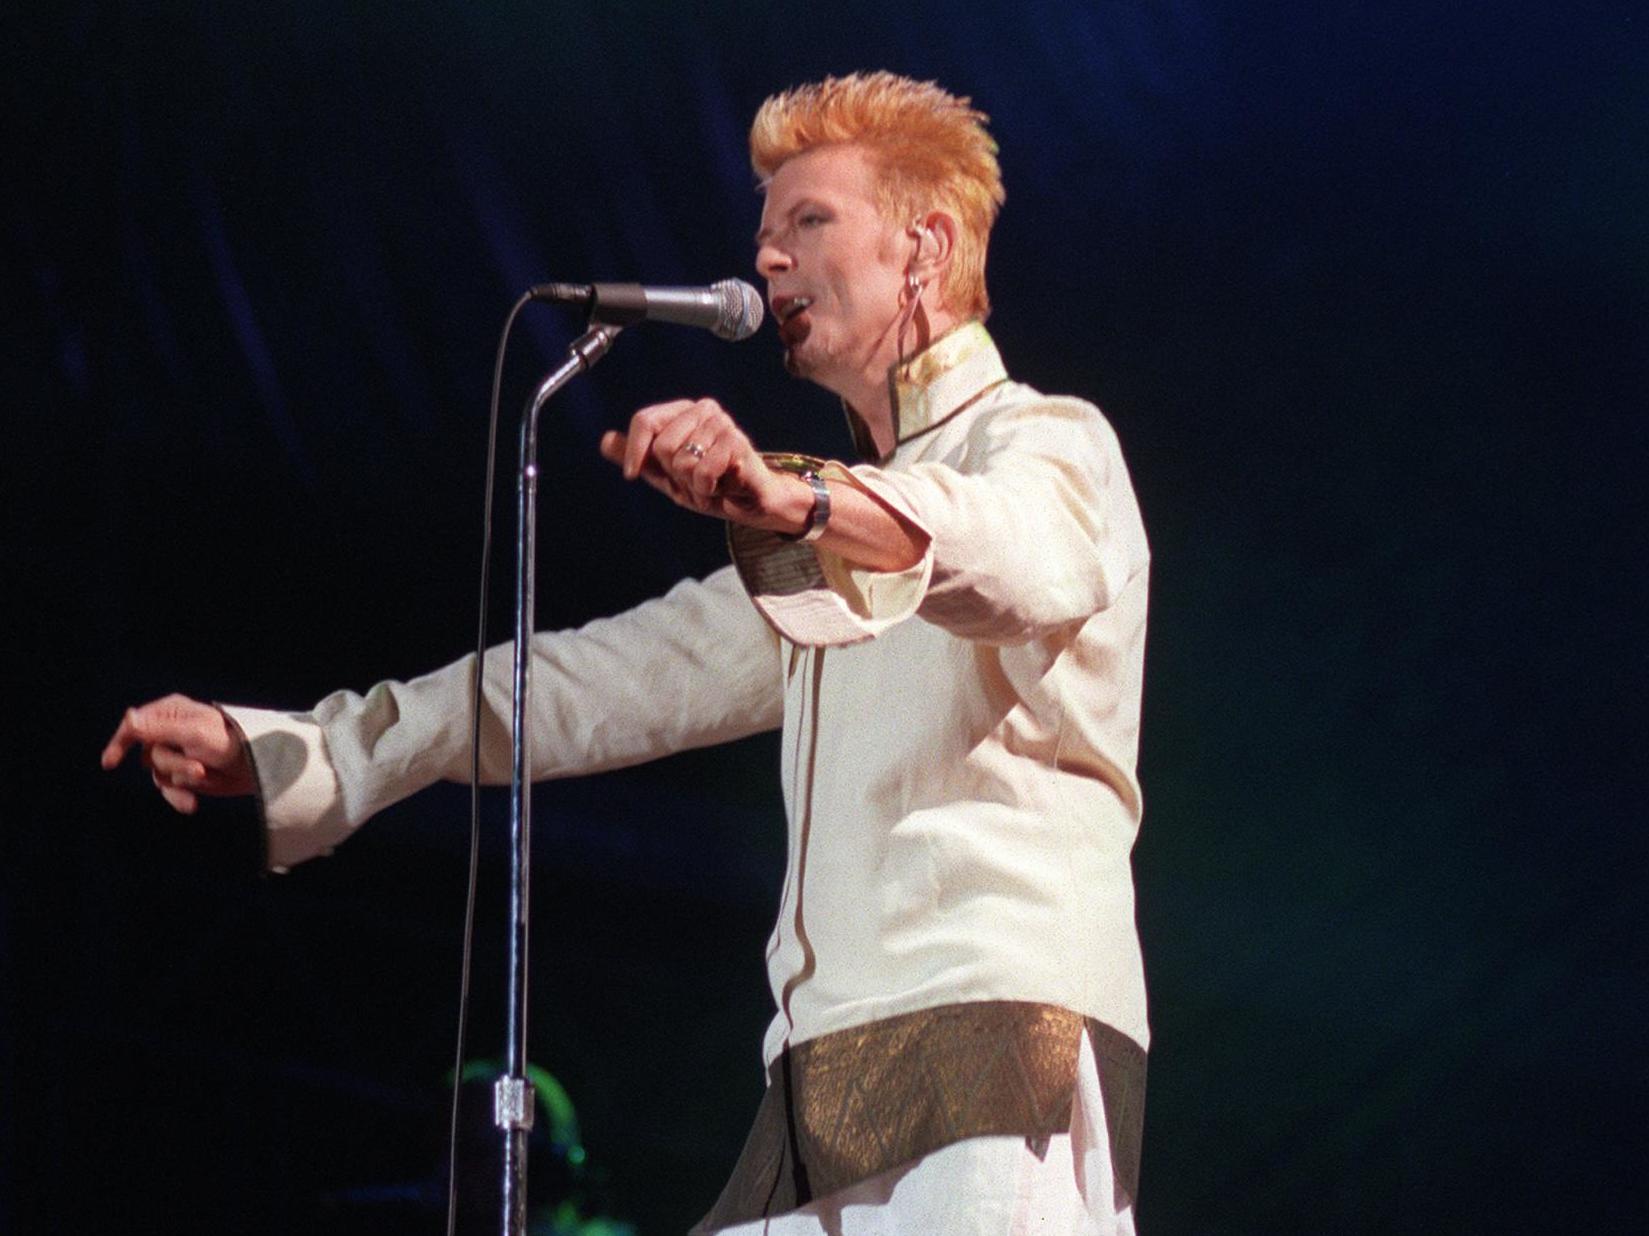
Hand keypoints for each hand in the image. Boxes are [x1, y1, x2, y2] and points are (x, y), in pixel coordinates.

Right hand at [100, 693, 255, 813]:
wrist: (258, 765)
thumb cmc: (231, 741)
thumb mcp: (194, 733)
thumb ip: (160, 728)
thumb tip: (129, 717)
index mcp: (171, 712)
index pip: (135, 726)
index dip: (120, 743)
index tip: (110, 763)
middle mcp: (170, 732)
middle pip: (149, 755)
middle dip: (172, 765)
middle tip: (200, 768)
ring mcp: (178, 754)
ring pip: (158, 774)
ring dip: (180, 780)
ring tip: (205, 777)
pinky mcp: (186, 774)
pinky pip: (169, 789)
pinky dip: (178, 796)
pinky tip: (191, 805)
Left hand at [599, 398, 809, 532]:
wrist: (749, 503)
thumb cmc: (710, 485)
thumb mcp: (665, 474)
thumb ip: (638, 457)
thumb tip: (604, 440)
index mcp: (684, 411)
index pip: (645, 420)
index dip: (634, 451)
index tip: (633, 474)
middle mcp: (704, 410)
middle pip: (662, 445)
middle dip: (673, 474)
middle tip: (694, 478)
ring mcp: (722, 424)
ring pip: (681, 461)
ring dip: (693, 484)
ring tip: (711, 482)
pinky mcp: (737, 443)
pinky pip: (702, 472)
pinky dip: (708, 488)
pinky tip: (722, 485)